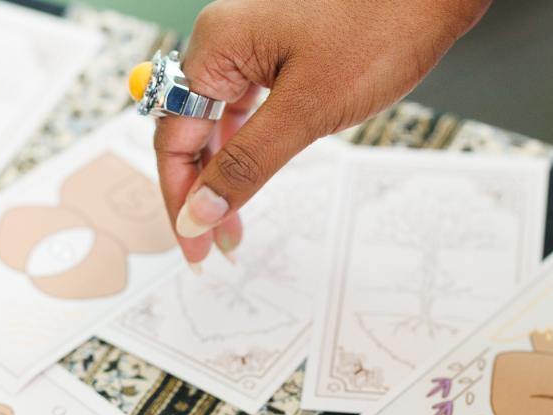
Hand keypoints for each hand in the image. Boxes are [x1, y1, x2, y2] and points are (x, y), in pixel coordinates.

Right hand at [156, 0, 489, 262]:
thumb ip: (247, 165)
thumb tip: (201, 211)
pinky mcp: (277, 51)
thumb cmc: (378, 31)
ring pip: (216, 122)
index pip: (174, 135)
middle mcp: (224, 41)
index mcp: (217, 46)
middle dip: (200, 191)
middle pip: (189, 129)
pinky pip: (244, 106)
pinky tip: (252, 174)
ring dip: (222, 173)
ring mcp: (250, 44)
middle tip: (217, 244)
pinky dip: (245, 146)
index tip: (195, 245)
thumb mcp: (307, 112)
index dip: (180, 197)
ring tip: (233, 221)